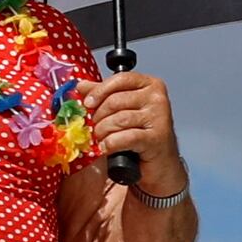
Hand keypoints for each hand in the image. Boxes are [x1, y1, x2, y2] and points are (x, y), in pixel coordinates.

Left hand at [85, 70, 184, 198]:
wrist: (160, 162)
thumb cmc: (141, 133)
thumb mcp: (122, 109)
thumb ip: (103, 94)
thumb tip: (81, 85)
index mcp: (150, 85)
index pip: (120, 79)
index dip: (99, 90)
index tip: (88, 102)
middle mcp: (157, 98)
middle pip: (116, 100)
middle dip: (99, 116)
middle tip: (94, 127)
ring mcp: (160, 117)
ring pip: (119, 119)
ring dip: (103, 131)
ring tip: (101, 138)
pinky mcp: (157, 138)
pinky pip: (125, 137)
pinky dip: (111, 143)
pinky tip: (107, 147)